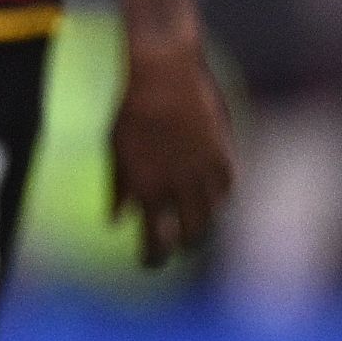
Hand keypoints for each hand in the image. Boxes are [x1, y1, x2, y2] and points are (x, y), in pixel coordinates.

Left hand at [110, 30, 234, 266]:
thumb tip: (117, 222)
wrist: (165, 76)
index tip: (149, 264)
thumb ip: (118, 188)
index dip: (153, 258)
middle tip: (177, 249)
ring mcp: (203, 173)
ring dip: (201, 226)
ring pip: (210, 216)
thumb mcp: (116, 151)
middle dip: (181, 246)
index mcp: (145, 190)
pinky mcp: (224, 157)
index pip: (153, 241)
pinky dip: (218, 197)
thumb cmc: (132, 112)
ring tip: (194, 231)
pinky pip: (225, 190)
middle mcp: (177, 187)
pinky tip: (212, 200)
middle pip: (188, 235)